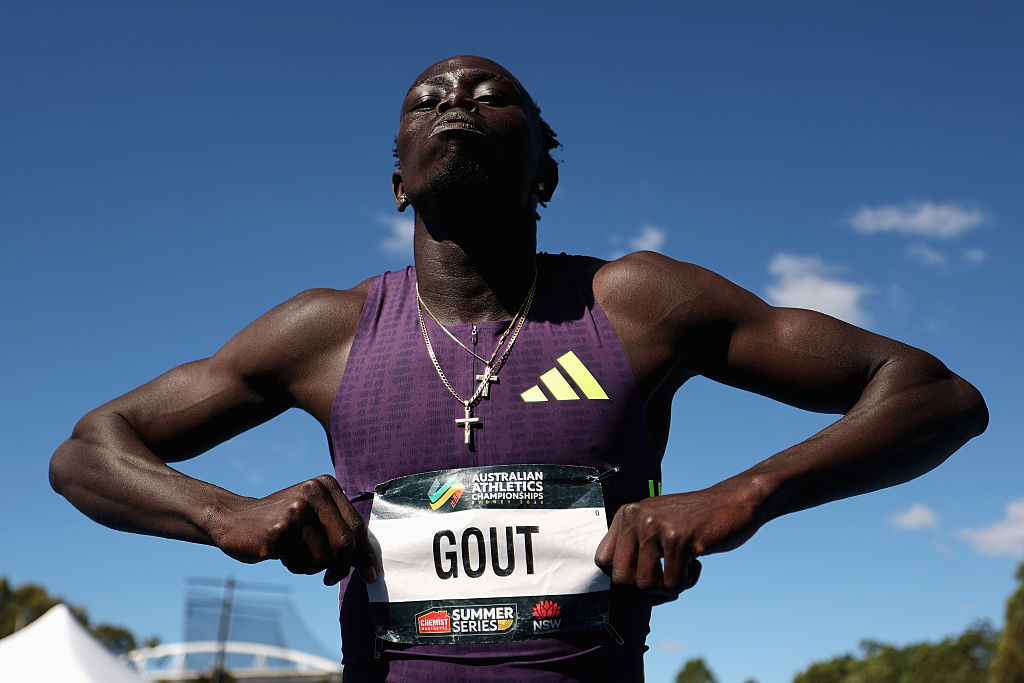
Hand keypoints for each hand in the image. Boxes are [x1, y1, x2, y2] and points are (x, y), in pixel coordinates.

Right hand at [211, 474, 376, 585]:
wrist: (235, 520)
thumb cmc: (284, 524)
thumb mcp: (315, 516)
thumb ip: (341, 531)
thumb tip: (370, 567)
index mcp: (326, 485)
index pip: (357, 526)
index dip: (365, 555)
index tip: (371, 575)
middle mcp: (313, 492)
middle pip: (345, 544)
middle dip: (340, 567)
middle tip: (329, 578)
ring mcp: (295, 510)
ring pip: (324, 558)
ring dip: (311, 567)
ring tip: (295, 554)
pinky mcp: (279, 530)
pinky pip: (302, 564)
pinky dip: (295, 567)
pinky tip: (281, 553)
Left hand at [595, 485, 761, 604]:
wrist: (735, 502)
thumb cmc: (696, 521)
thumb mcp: (658, 526)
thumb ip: (637, 549)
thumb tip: (621, 591)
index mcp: (627, 514)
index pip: (602, 561)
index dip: (622, 578)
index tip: (644, 577)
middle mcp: (636, 517)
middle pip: (621, 579)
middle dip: (645, 589)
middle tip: (666, 579)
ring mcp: (655, 526)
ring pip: (646, 585)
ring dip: (669, 587)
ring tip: (684, 568)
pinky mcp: (678, 538)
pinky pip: (673, 583)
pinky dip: (688, 581)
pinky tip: (696, 562)